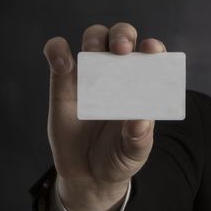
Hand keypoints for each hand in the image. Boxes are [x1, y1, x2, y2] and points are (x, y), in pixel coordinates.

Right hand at [43, 22, 165, 210]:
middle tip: (121, 49)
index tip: (151, 50)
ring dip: (94, 38)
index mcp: (142, 86)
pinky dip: (57, 50)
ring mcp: (90, 76)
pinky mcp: (63, 84)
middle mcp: (118, 74)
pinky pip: (58, 56)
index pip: (150, 57)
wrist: (89, 175)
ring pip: (93, 39)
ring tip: (93, 52)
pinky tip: (62, 61)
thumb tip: (141, 121)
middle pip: (121, 38)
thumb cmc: (119, 158)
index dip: (153, 48)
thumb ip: (139, 139)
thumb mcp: (134, 153)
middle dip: (122, 35)